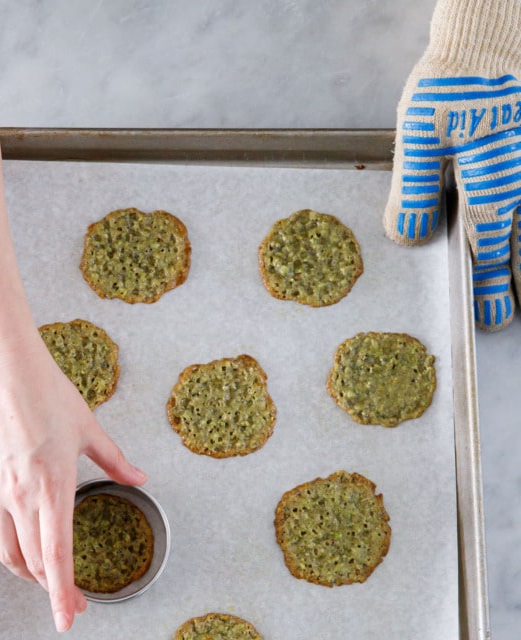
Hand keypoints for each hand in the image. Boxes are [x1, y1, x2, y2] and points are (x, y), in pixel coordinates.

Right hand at [0, 336, 146, 631]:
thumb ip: (116, 462)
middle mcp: (19, 496)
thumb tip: (140, 479)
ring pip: (5, 550)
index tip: (70, 618)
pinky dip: (4, 545)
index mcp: (53, 486)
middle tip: (71, 602)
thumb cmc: (45, 392)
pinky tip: (16, 545)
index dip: (63, 594)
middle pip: (32, 562)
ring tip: (45, 579)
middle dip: (52, 589)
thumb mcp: (88, 428)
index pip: (57, 556)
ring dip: (26, 572)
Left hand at [384, 0, 520, 330]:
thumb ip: (415, 186)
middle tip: (502, 320)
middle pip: (517, 241)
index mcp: (489, 178)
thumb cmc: (453, 83)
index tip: (483, 316)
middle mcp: (520, 179)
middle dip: (508, 284)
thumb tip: (410, 237)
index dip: (482, 282)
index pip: (485, 243)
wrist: (489, 38)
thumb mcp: (419, 131)